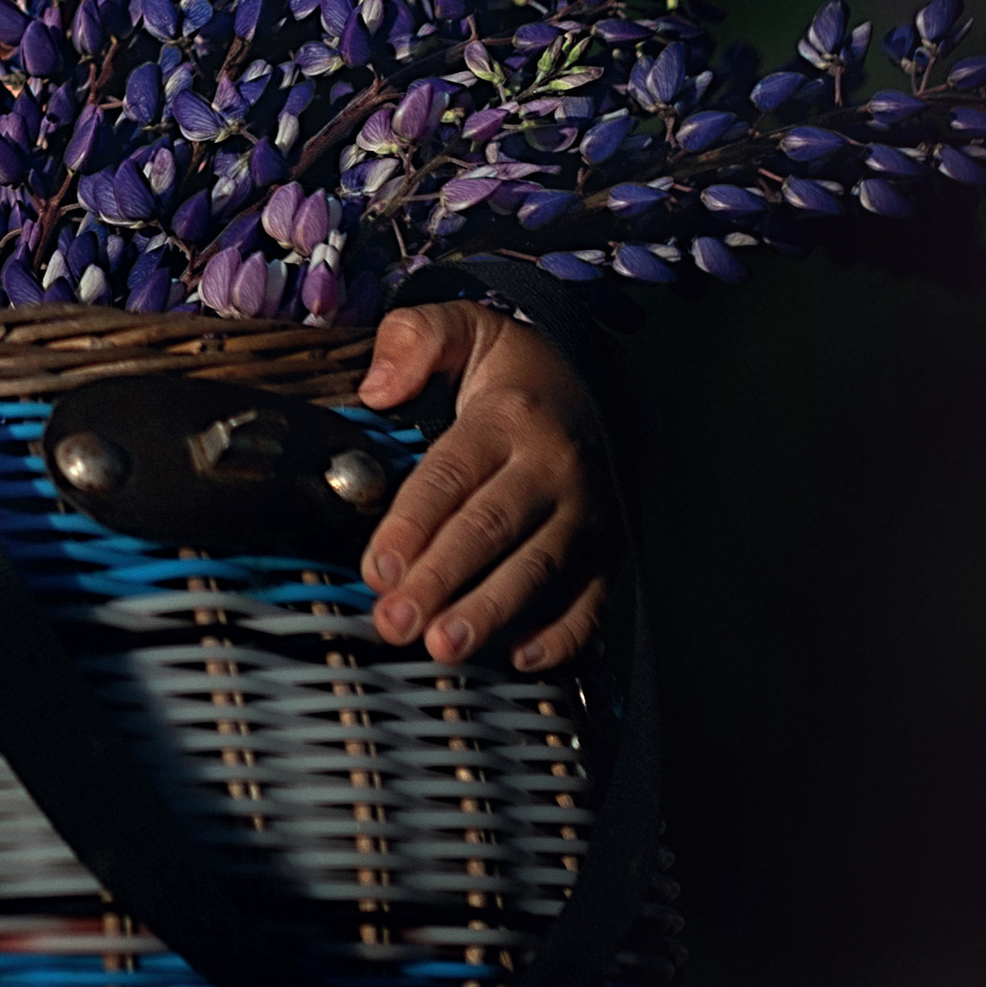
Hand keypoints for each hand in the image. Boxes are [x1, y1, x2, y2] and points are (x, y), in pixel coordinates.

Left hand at [350, 299, 613, 671]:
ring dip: (490, 614)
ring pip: (538, 570)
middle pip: (491, 529)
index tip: (376, 568)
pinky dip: (562, 635)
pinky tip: (520, 658)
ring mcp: (587, 513)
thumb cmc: (512, 372)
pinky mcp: (609, 550)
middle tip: (396, 623)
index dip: (412, 523)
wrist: (600, 390)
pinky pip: (592, 601)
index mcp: (509, 417)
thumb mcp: (464, 328)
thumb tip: (375, 390)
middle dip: (441, 580)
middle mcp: (553, 467)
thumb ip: (413, 338)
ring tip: (445, 648)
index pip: (452, 474)